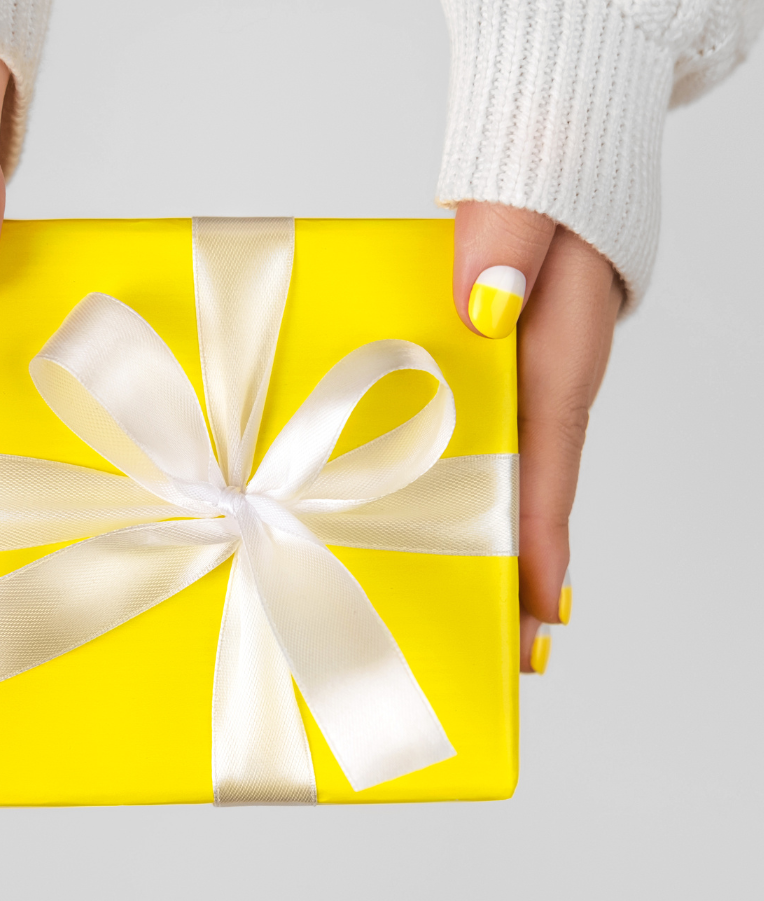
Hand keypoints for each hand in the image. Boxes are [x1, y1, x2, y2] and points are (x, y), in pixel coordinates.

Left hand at [452, 203, 623, 672]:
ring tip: (477, 620)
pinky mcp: (484, 376)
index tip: (541, 609)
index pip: (551, 460)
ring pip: (504, 477)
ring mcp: (514, 385)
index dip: (542, 536)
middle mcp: (542, 382)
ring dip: (489, 544)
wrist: (546, 154)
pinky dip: (463, 492)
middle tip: (510, 653)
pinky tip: (434, 533)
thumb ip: (508, 241)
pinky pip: (475, 444)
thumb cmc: (541, 179)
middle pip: (530, 492)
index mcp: (559, 352)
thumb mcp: (526, 198)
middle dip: (520, 572)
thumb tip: (485, 303)